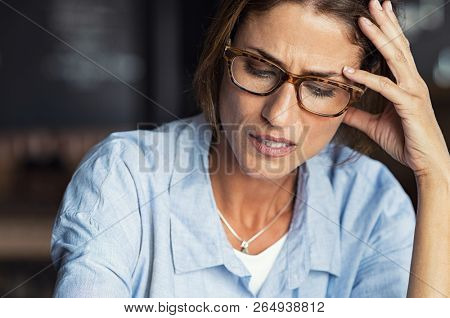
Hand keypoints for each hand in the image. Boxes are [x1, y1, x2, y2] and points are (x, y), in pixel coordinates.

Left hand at [341, 0, 449, 178]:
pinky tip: (348, 70)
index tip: (375, 14)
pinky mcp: (409, 104)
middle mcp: (412, 82)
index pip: (396, 51)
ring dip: (379, 37)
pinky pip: (385, 87)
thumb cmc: (405, 142)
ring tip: (364, 20)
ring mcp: (412, 91)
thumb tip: (341, 110)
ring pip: (395, 58)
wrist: (425, 163)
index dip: (387, 31)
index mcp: (406, 84)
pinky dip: (365, 77)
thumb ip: (359, 116)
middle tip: (373, 2)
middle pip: (398, 46)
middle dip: (385, 23)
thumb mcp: (375, 125)